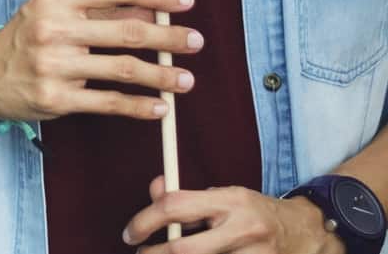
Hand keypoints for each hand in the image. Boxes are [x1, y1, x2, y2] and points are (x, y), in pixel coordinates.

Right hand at [0, 0, 203, 121]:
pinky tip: (160, 107)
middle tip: (196, 41)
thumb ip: (99, 11)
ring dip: (163, 76)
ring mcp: (54, 65)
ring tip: (186, 79)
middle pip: (128, 32)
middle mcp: (54, 28)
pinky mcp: (55, 98)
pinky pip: (108, 102)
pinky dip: (140, 107)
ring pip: (124, 70)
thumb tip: (152, 14)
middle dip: (169, 37)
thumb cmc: (25, 38)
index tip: (186, 2)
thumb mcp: (53, 12)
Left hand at [124, 176, 343, 253]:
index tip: (131, 233)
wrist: (306, 233)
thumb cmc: (256, 212)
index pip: (176, 206)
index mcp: (231, 201)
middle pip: (185, 250)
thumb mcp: (224, 195)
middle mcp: (243, 229)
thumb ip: (188, 196)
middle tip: (141, 253)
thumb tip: (154, 189)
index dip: (145, 220)